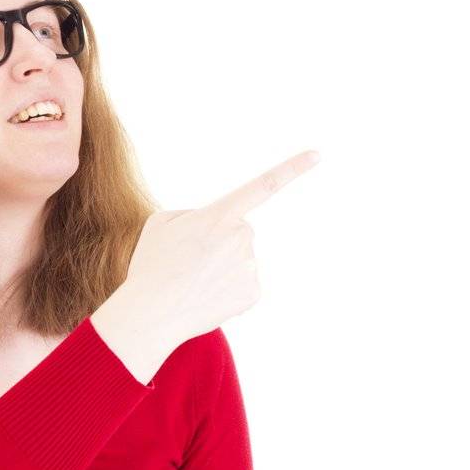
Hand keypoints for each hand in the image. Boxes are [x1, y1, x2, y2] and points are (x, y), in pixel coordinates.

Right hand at [115, 149, 321, 351]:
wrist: (151, 314)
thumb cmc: (151, 266)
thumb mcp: (160, 223)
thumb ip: (193, 214)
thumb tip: (216, 224)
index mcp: (219, 215)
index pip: (262, 186)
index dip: (292, 168)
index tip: (317, 155)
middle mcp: (242, 237)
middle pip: (237, 231)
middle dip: (217, 241)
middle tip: (186, 261)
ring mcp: (250, 266)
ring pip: (239, 258)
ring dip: (219, 267)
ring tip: (191, 282)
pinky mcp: (253, 293)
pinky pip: (242, 283)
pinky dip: (226, 289)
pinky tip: (205, 296)